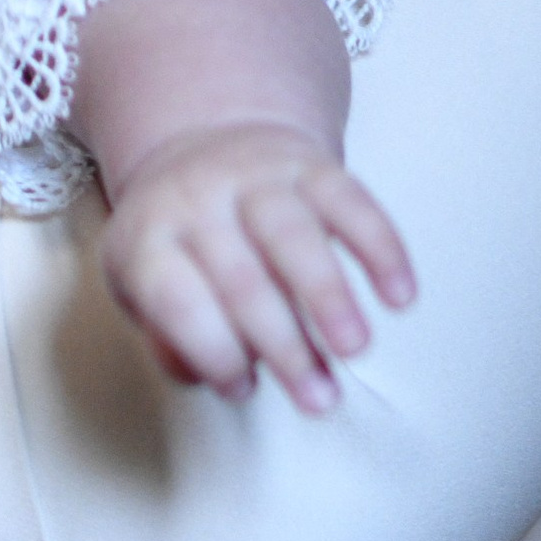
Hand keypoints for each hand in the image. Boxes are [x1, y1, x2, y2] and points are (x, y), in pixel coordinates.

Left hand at [100, 122, 415, 415]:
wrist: (202, 141)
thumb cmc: (175, 240)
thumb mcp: (140, 285)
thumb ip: (169, 338)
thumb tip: (224, 379)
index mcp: (147, 239)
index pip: (177, 300)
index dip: (212, 351)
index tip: (244, 389)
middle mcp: (198, 201)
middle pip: (241, 279)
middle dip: (284, 345)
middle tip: (317, 398)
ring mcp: (256, 177)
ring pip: (295, 236)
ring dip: (330, 297)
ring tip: (355, 349)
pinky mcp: (310, 164)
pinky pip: (351, 202)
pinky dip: (380, 250)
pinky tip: (399, 296)